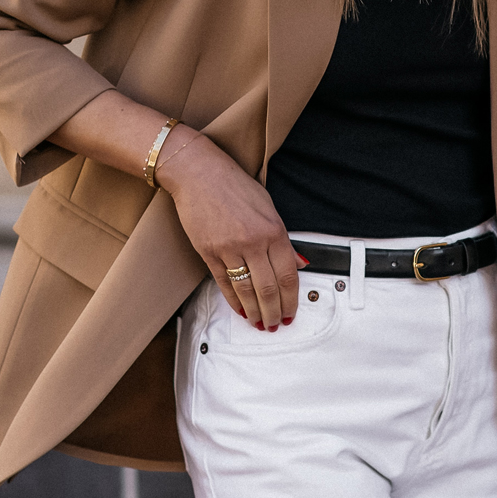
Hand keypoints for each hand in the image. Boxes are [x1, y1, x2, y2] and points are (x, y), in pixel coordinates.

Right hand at [157, 130, 304, 329]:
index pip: (288, 275)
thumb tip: (298, 263)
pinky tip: (240, 310)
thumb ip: (283, 239)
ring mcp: (230, 248)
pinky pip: (224, 283)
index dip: (291, 299)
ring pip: (246, 291)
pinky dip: (233, 300)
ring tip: (259, 323)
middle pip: (269, 288)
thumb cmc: (234, 185)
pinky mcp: (209, 252)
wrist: (198, 173)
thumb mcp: (268, 207)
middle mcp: (254, 241)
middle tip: (275, 324)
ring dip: (255, 312)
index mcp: (274, 230)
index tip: (291, 311)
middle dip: (274, 312)